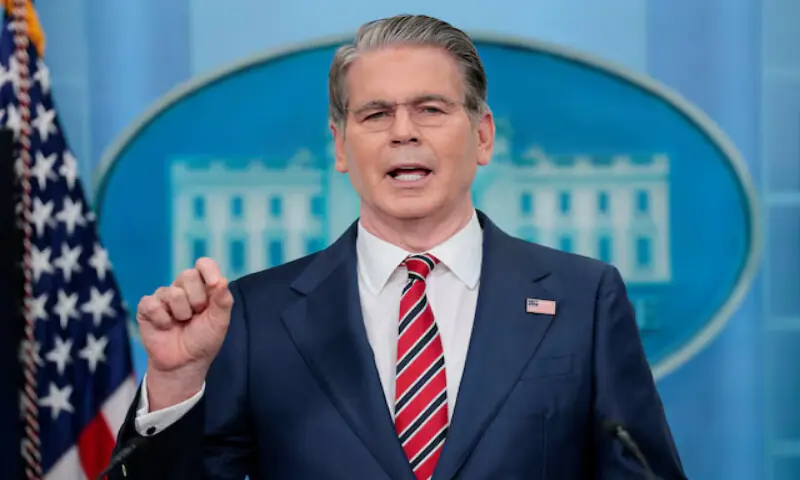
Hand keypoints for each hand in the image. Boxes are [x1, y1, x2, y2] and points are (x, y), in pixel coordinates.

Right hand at [136, 257, 233, 409]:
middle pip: (188, 275)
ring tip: (182, 323)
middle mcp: (183, 287)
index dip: (208, 270)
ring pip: (172, 292)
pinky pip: (153, 304)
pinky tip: (166, 327)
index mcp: (203, 287)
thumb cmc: (204, 340)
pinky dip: (162, 320)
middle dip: (197, 299)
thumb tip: (222, 280)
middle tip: (197, 315)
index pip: (204, 264)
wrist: (185, 363)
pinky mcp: (147, 308)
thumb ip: (223, 300)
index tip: (215, 284)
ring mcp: (164, 297)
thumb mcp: (220, 321)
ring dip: (181, 313)